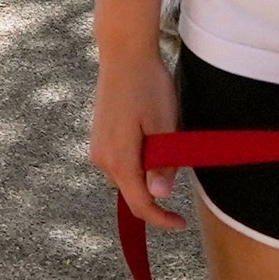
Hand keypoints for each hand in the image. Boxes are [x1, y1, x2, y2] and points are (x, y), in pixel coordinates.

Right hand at [89, 46, 184, 230]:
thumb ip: (162, 162)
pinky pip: (120, 162)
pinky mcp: (99, 139)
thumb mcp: (164, 124)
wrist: (124, 55)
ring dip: (147, 173)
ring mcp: (98, 148)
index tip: (180, 224)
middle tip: (177, 158)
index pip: (140, 204)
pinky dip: (138, 161)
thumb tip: (160, 195)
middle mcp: (102, 159)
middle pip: (132, 193)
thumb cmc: (148, 86)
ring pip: (126, 177)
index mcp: (119, 159)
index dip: (161, 219)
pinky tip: (149, 134)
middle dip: (156, 191)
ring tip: (163, 137)